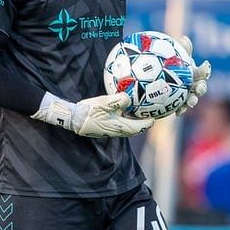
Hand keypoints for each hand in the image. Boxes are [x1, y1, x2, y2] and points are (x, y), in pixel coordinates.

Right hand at [37, 90, 154, 138]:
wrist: (74, 119)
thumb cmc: (88, 111)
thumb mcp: (104, 102)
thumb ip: (119, 100)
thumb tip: (129, 98)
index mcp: (120, 127)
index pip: (140, 127)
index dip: (148, 122)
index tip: (156, 116)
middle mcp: (117, 131)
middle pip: (135, 129)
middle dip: (143, 122)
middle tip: (150, 114)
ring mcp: (110, 131)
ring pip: (127, 128)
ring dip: (134, 122)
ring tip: (138, 113)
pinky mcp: (105, 129)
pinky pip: (120, 125)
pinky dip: (125, 120)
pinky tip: (123, 112)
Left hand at [159, 36, 211, 117]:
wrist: (157, 77)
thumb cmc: (168, 64)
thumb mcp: (173, 56)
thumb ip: (180, 50)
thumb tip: (184, 39)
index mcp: (194, 73)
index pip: (202, 72)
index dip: (204, 70)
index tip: (204, 66)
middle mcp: (193, 85)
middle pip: (200, 87)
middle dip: (201, 88)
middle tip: (198, 88)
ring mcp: (187, 95)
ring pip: (193, 99)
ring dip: (193, 101)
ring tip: (190, 103)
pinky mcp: (179, 104)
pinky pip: (181, 108)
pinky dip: (181, 110)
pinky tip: (177, 113)